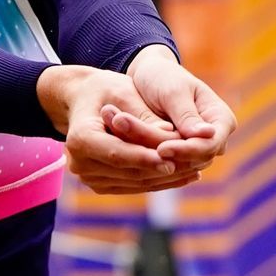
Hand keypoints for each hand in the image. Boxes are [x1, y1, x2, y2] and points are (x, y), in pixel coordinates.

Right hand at [36, 58, 229, 195]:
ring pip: (134, 182)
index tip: (173, 159)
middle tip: (196, 164)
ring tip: (196, 168)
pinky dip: (158, 180)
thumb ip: (146, 117)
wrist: (83, 100)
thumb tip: (175, 137)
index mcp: (79, 138)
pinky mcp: (100, 184)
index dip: (146, 158)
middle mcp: (78, 163)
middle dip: (163, 169)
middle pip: (128, 171)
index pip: (117, 153)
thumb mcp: (125, 92)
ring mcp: (88, 177)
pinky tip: (183, 174)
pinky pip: (133, 185)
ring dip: (166, 179)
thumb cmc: (105, 89)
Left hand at [126, 46, 235, 179]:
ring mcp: (197, 148)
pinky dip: (146, 159)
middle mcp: (214, 138)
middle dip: (165, 155)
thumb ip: (187, 115)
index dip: (187, 150)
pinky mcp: (179, 155)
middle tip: (134, 150)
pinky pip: (165, 165)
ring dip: (151, 158)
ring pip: (178, 166)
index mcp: (221, 120)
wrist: (148, 76)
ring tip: (126, 146)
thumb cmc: (164, 76)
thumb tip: (208, 134)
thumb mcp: (173, 92)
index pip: (210, 145)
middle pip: (194, 160)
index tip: (161, 149)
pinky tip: (126, 152)